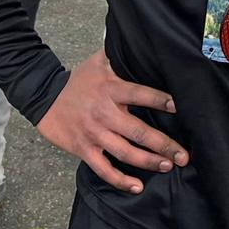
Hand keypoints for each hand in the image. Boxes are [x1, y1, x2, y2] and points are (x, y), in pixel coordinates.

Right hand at [36, 47, 188, 193]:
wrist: (44, 97)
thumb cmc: (78, 80)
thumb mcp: (99, 62)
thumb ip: (120, 55)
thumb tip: (142, 41)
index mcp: (110, 89)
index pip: (140, 94)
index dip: (159, 100)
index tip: (178, 107)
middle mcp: (105, 113)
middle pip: (138, 131)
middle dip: (163, 144)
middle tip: (183, 155)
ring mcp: (94, 134)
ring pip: (125, 153)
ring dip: (149, 161)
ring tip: (168, 166)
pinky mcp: (84, 149)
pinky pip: (104, 169)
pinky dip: (120, 180)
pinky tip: (137, 186)